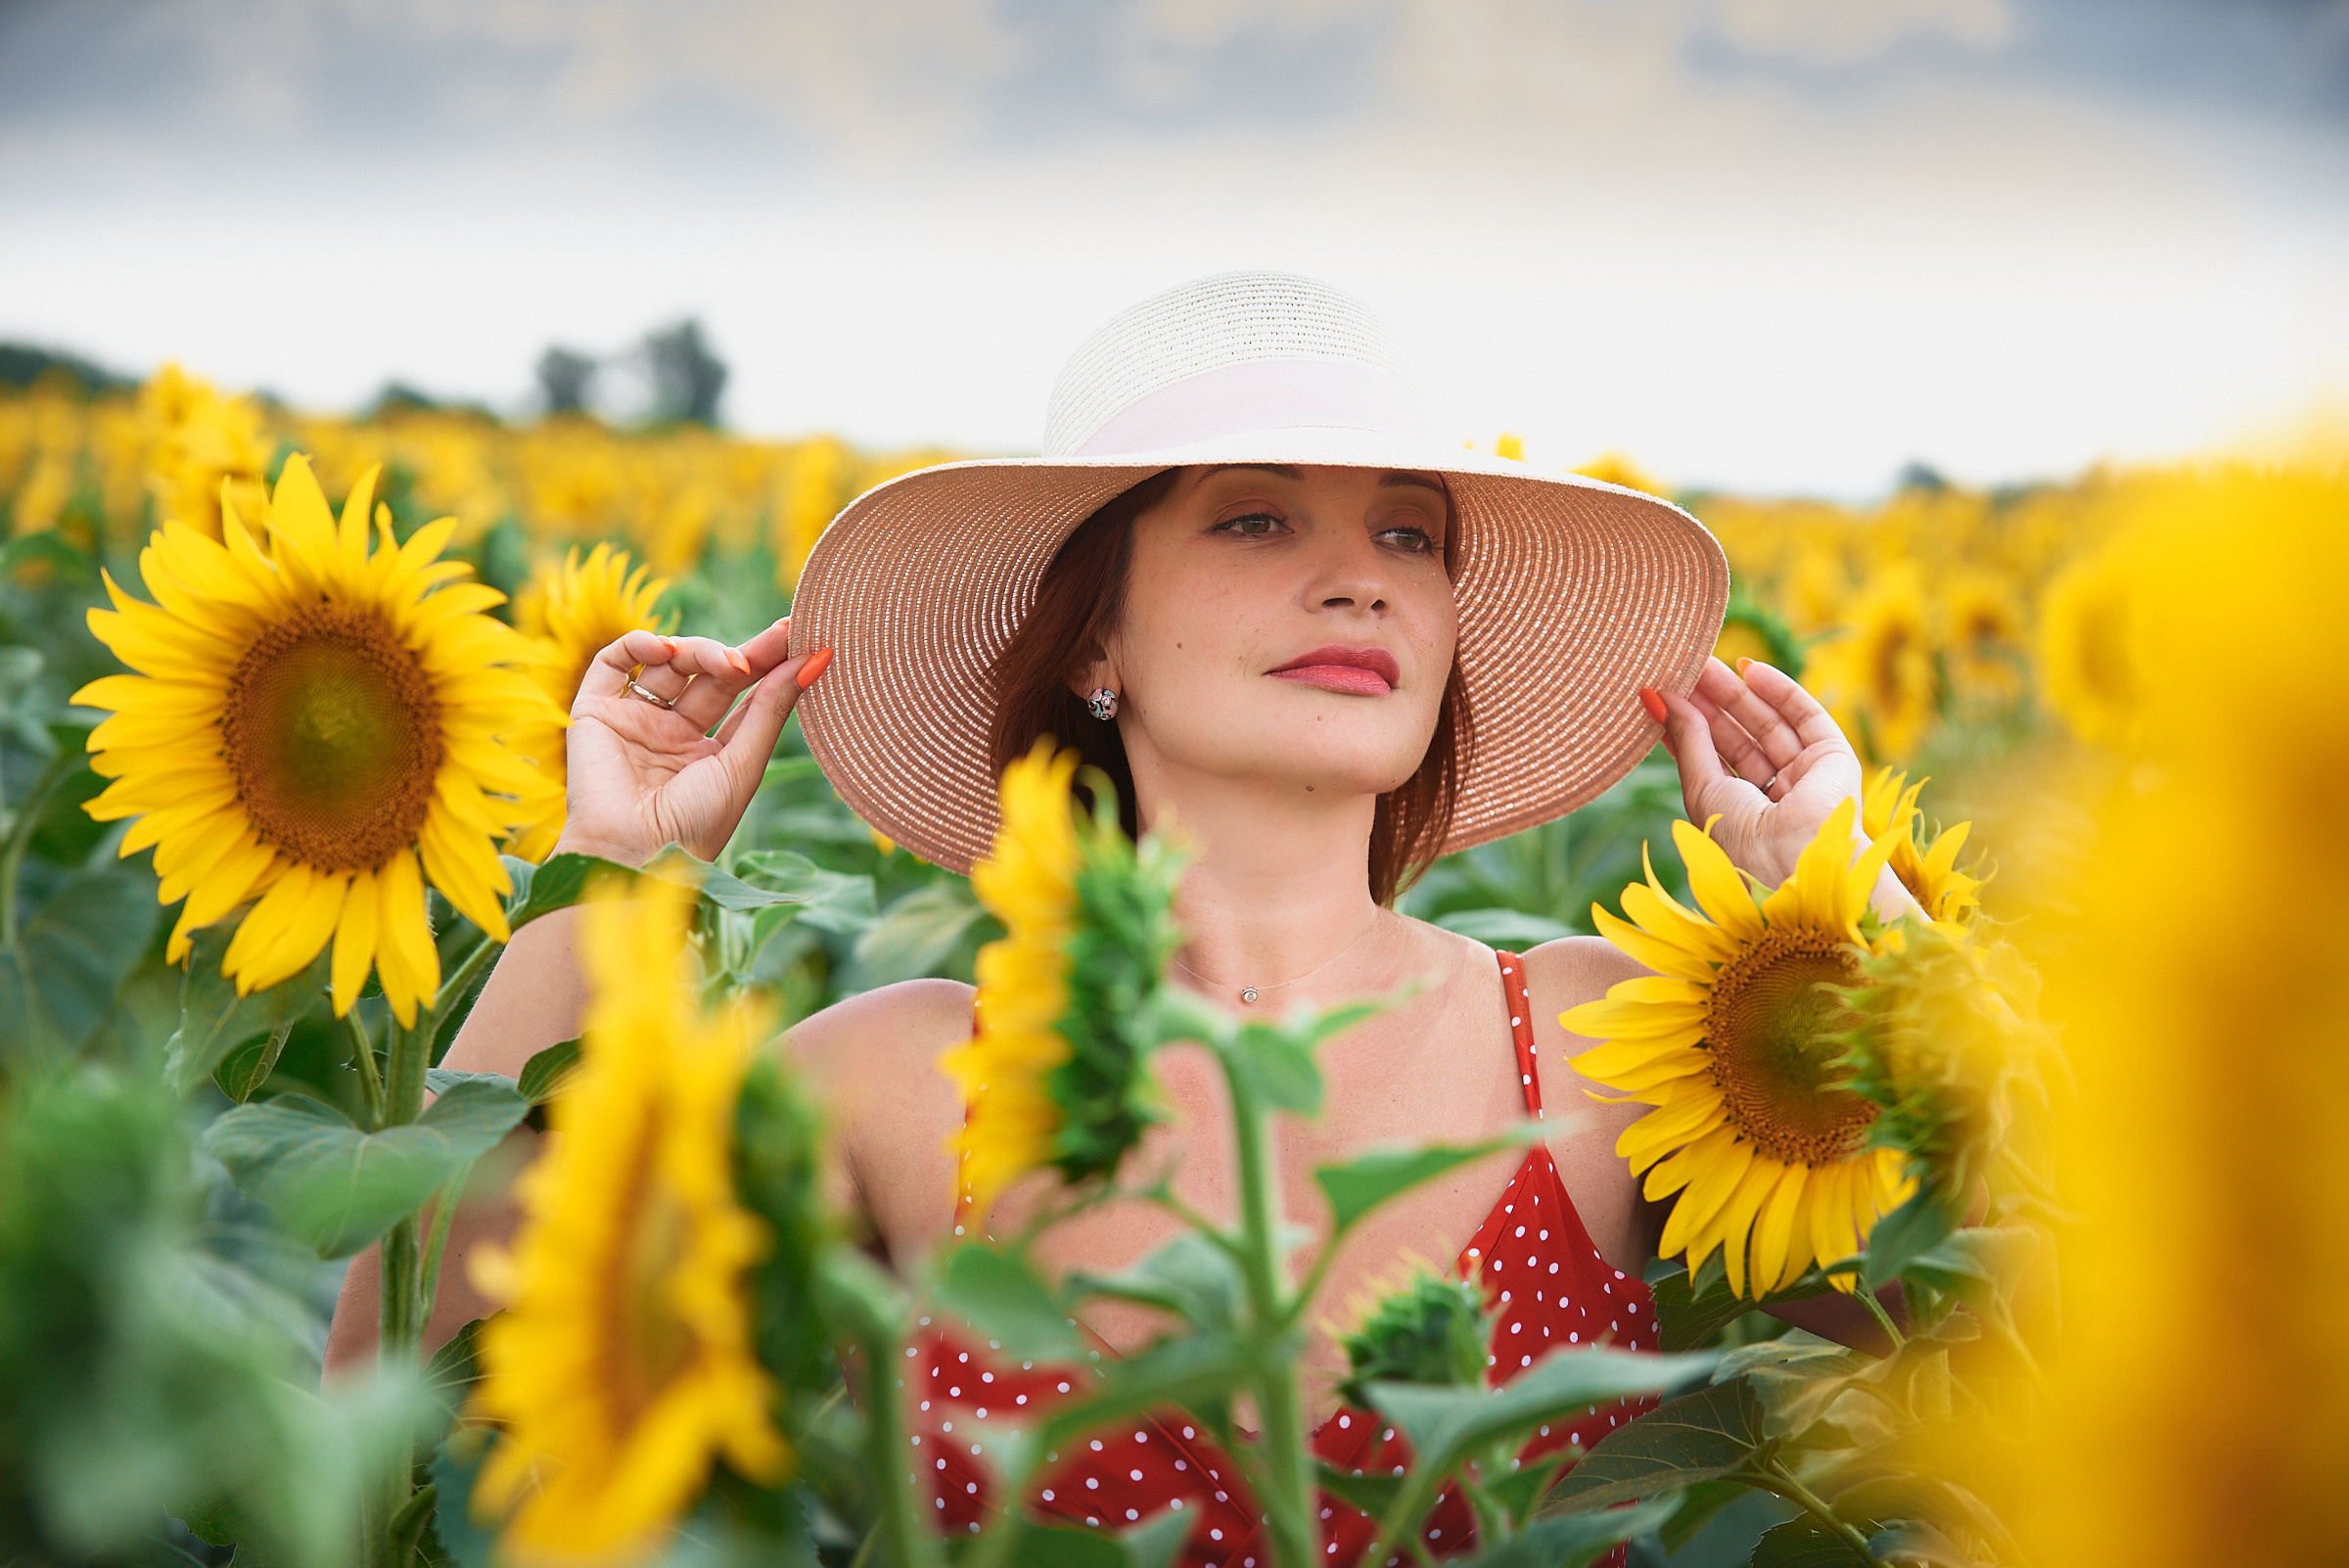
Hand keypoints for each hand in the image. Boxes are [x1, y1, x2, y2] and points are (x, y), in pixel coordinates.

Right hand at [554, 616, 827, 865]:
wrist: (631, 855)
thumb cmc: (692, 825)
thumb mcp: (742, 765)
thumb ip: (771, 710)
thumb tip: (816, 659)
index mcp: (707, 753)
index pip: (741, 696)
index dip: (770, 665)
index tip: (800, 638)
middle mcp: (670, 733)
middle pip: (709, 674)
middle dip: (745, 652)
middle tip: (780, 635)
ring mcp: (634, 720)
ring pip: (669, 662)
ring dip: (700, 650)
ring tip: (728, 663)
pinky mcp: (596, 711)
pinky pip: (614, 662)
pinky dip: (639, 643)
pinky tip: (665, 647)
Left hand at [1647, 657, 1864, 889]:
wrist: (1796, 859)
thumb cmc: (1741, 837)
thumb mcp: (1702, 787)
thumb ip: (1686, 740)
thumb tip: (1660, 699)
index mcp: (1740, 813)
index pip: (1711, 759)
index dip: (1689, 725)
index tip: (1664, 693)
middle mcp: (1775, 796)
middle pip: (1739, 738)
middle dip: (1711, 703)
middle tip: (1683, 668)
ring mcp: (1805, 777)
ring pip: (1769, 724)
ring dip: (1738, 692)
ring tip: (1705, 662)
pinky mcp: (1835, 760)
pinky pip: (1807, 718)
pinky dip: (1781, 691)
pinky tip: (1751, 669)